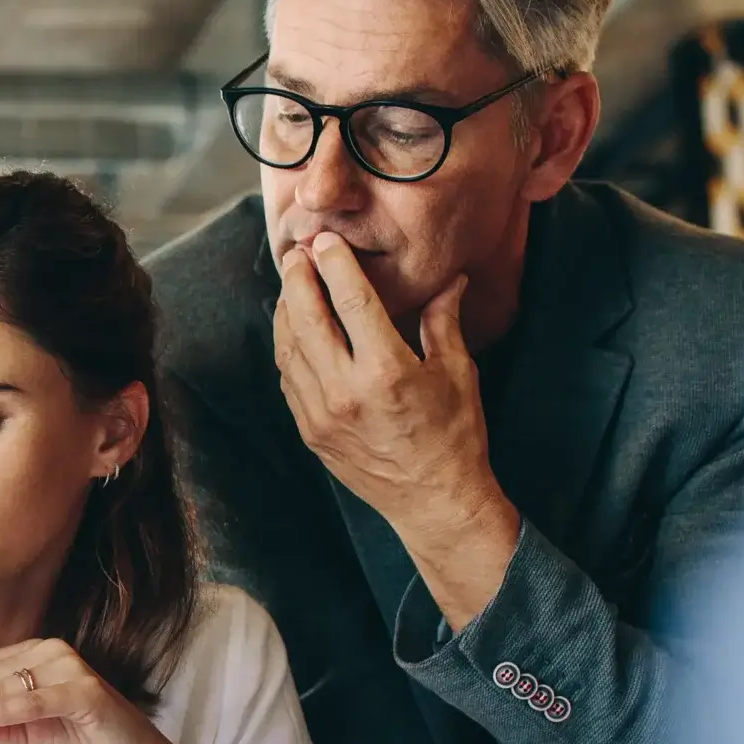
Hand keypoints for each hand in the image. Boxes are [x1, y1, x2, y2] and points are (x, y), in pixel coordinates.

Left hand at [274, 234, 519, 627]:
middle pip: (307, 321)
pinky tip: (293, 329)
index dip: (335, 266)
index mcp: (386, 373)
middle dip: (298, 281)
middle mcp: (345, 392)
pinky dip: (288, 348)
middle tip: (297, 254)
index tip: (324, 241)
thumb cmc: (455, 436)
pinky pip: (289, 379)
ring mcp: (320, 415)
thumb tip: (450, 278)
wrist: (433, 501)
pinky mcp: (310, 432)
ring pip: (289, 349)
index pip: (352, 304)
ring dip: (286, 312)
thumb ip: (443, 322)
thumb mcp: (457, 373)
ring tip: (292, 285)